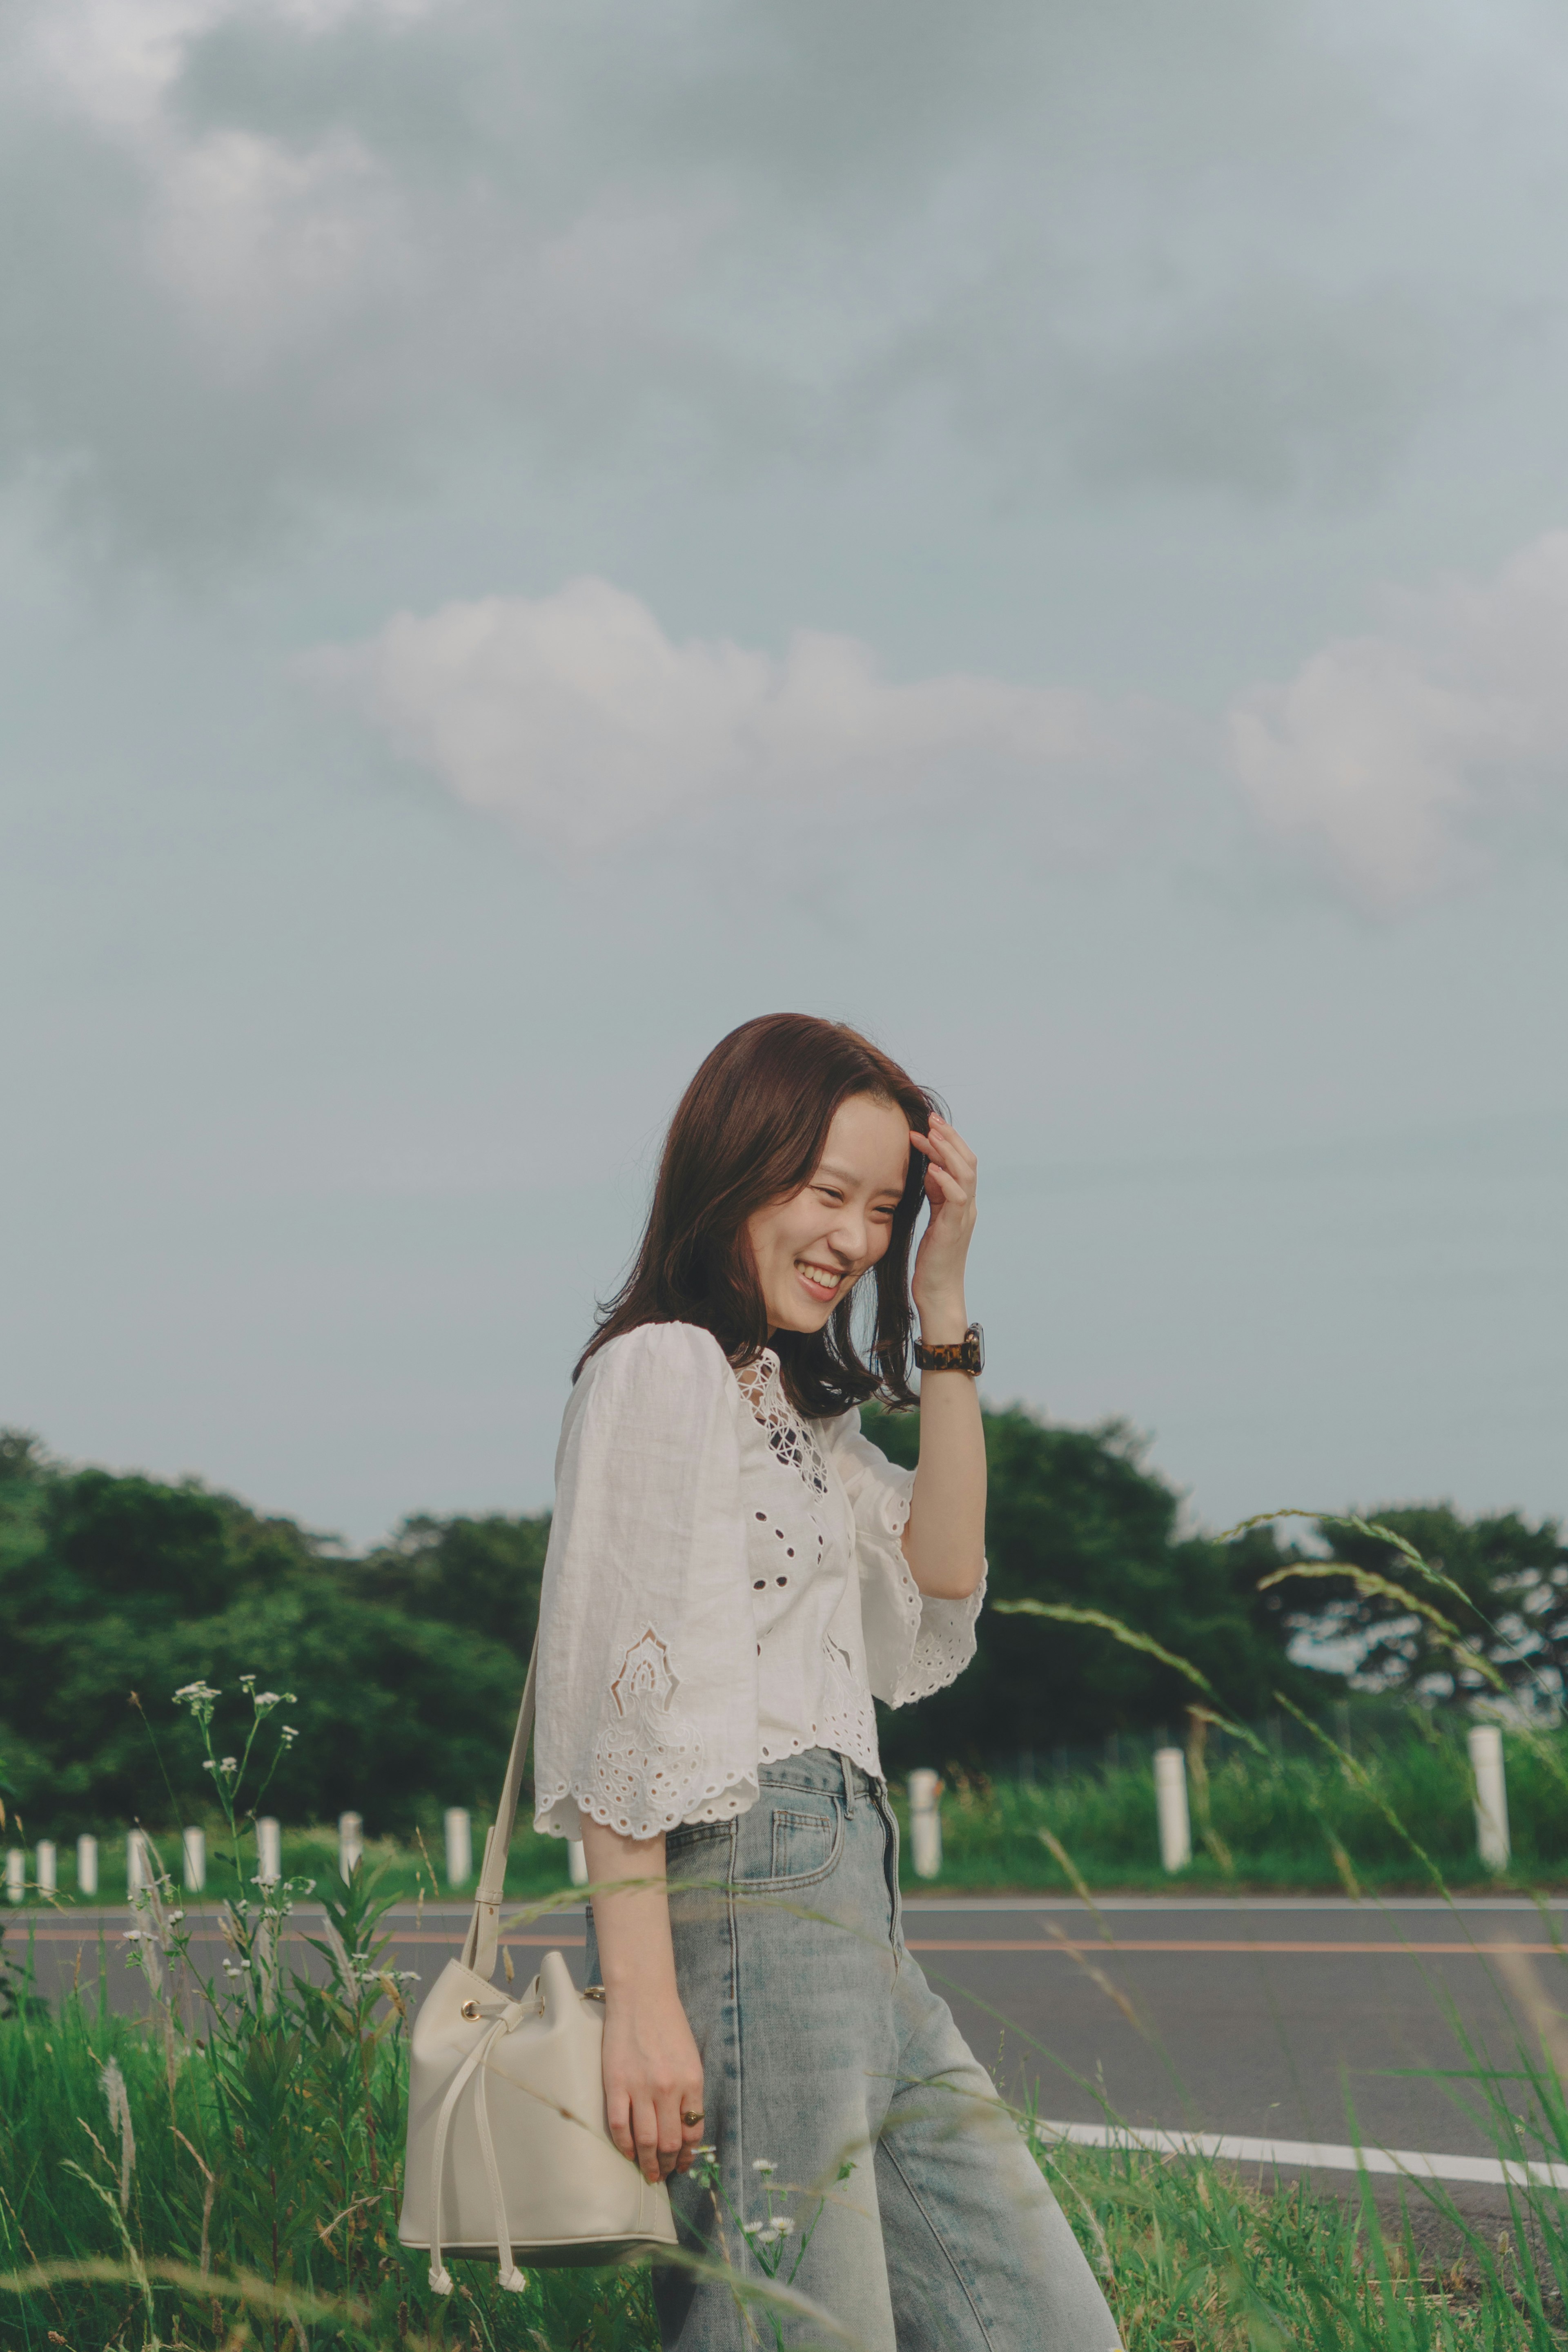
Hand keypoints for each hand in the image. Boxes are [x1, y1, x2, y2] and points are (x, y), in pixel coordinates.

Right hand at [600, 1982, 705, 2183]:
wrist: (641, 1997)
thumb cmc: (669, 2025)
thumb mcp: (691, 2059)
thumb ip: (689, 2094)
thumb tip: (685, 2132)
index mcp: (692, 2081)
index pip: (693, 2132)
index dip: (688, 2155)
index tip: (682, 2164)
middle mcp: (669, 2088)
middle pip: (669, 2143)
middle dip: (667, 2166)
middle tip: (662, 2174)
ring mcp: (640, 2087)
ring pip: (646, 2141)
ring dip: (647, 2164)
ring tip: (648, 2173)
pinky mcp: (615, 2084)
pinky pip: (620, 2126)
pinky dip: (625, 2146)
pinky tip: (628, 2153)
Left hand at [908, 1114, 977, 1336]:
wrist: (938, 1291)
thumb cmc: (932, 1258)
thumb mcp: (934, 1218)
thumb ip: (935, 1194)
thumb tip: (929, 1168)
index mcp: (963, 1203)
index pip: (961, 1163)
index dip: (947, 1142)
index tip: (927, 1125)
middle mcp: (967, 1207)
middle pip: (967, 1162)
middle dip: (949, 1138)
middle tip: (930, 1119)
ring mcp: (963, 1217)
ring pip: (965, 1175)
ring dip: (947, 1152)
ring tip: (930, 1134)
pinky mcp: (953, 1230)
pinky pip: (956, 1199)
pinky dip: (945, 1180)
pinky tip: (930, 1168)